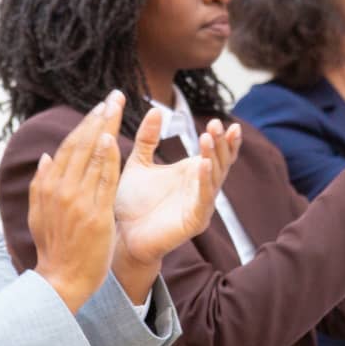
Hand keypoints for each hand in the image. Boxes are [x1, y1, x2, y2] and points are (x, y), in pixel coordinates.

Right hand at [29, 91, 124, 313]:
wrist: (62, 281)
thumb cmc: (57, 248)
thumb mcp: (41, 214)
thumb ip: (42, 184)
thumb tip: (46, 156)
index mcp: (49, 186)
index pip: (70, 146)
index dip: (86, 123)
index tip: (101, 105)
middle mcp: (61, 189)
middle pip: (82, 144)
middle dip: (99, 117)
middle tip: (115, 96)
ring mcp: (77, 201)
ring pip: (92, 157)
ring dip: (106, 128)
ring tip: (118, 106)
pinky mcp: (95, 214)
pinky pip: (103, 180)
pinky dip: (107, 158)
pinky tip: (114, 138)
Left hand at [113, 106, 241, 269]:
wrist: (122, 236)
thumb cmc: (132, 203)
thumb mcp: (139, 163)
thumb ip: (147, 138)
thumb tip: (155, 109)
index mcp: (192, 172)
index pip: (216, 152)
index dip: (222, 138)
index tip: (220, 120)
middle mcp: (201, 187)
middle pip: (221, 161)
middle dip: (221, 142)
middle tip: (217, 124)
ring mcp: (201, 204)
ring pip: (216, 177)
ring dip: (214, 157)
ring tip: (208, 137)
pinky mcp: (195, 220)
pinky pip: (205, 198)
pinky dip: (206, 181)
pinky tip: (203, 164)